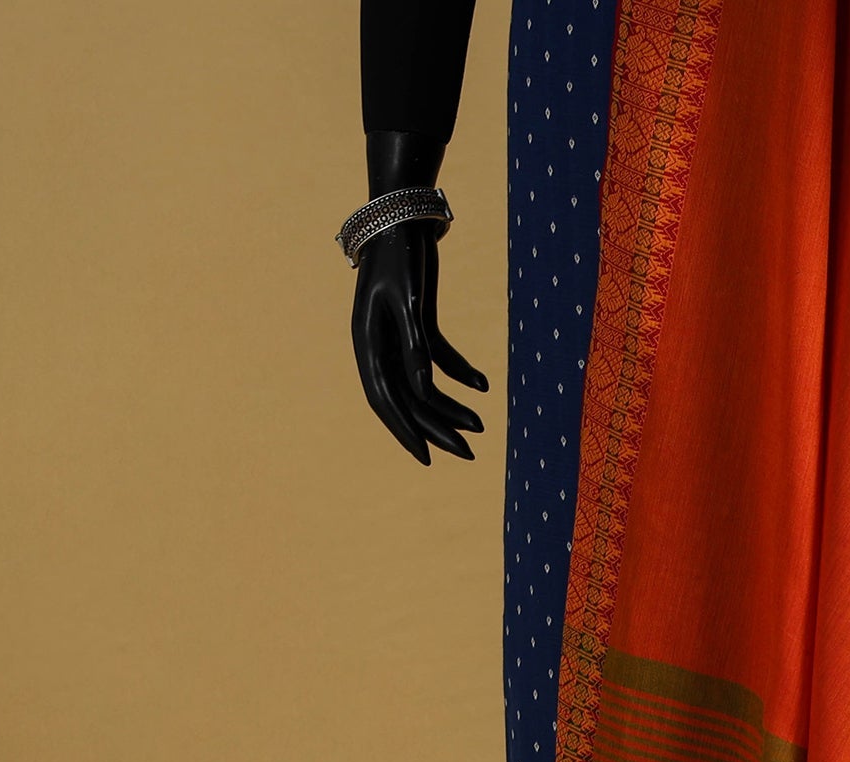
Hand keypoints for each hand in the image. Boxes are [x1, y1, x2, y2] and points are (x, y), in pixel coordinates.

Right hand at [350, 219, 486, 464]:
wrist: (403, 213)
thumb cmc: (401, 254)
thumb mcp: (410, 302)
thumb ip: (416, 347)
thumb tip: (423, 391)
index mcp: (367, 342)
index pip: (386, 399)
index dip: (406, 432)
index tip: (428, 460)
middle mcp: (380, 344)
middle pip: (408, 399)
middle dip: (437, 429)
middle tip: (469, 456)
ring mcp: (399, 335)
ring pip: (424, 383)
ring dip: (451, 405)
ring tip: (480, 427)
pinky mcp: (418, 323)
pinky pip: (439, 358)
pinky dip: (460, 372)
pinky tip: (483, 386)